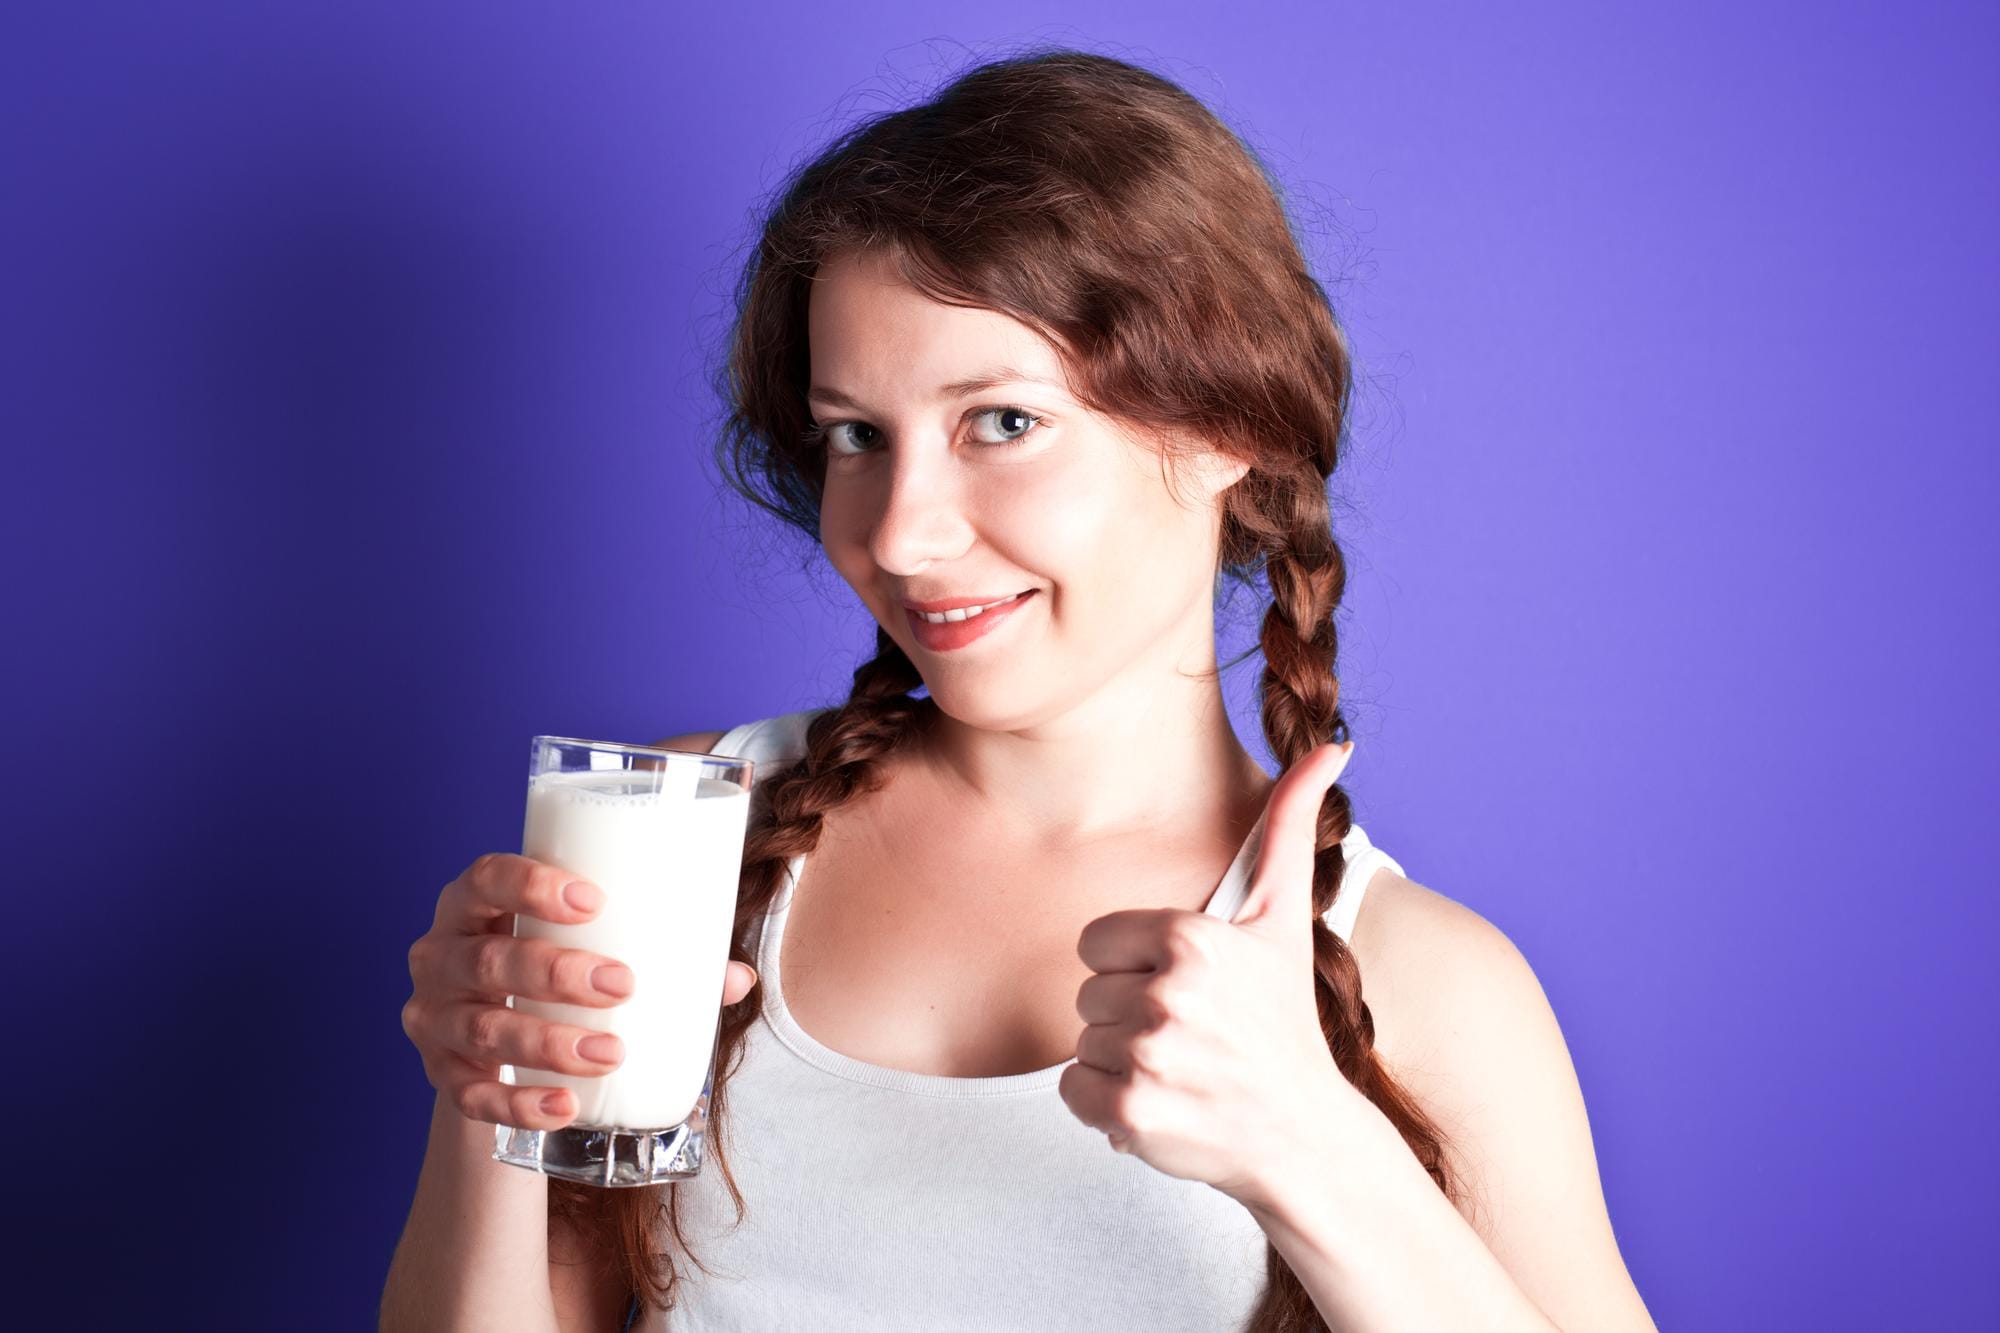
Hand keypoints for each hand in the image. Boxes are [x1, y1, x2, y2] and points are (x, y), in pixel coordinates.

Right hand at [401, 852, 759, 1128]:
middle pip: (489, 959)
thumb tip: (739, 978)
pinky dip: (519, 1103)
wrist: (494, 1038)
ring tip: (611, 1053)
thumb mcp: (585, 946)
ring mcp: (434, 1018)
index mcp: (474, 903)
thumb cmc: (550, 967)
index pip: (487, 879)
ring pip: (483, 1029)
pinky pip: (471, 1096)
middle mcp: (441, 955)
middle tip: (622, 985)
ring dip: (548, 1042)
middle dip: (557, 973)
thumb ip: (658, 955)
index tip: (594, 902)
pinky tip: (563, 1106)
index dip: (532, 885)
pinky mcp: (441, 1075)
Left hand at [1056, 740, 1360, 1202]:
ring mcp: (1148, 1056)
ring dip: (1117, 1058)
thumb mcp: (1284, 917)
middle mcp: (1168, 995)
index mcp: (1192, 939)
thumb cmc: (1282, 1020)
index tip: (1182, 986)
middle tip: (1187, 1032)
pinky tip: (1158, 1100)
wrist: (1302, 1133)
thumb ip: (1289, 824)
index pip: (1096, 941)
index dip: (1132, 964)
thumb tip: (1333, 744)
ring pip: (1080, 1041)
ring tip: (1178, 1066)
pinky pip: (1071, 1091)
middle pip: (1087, 992)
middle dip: (1127, 1012)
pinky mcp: (1131, 1110)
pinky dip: (1103, 1104)